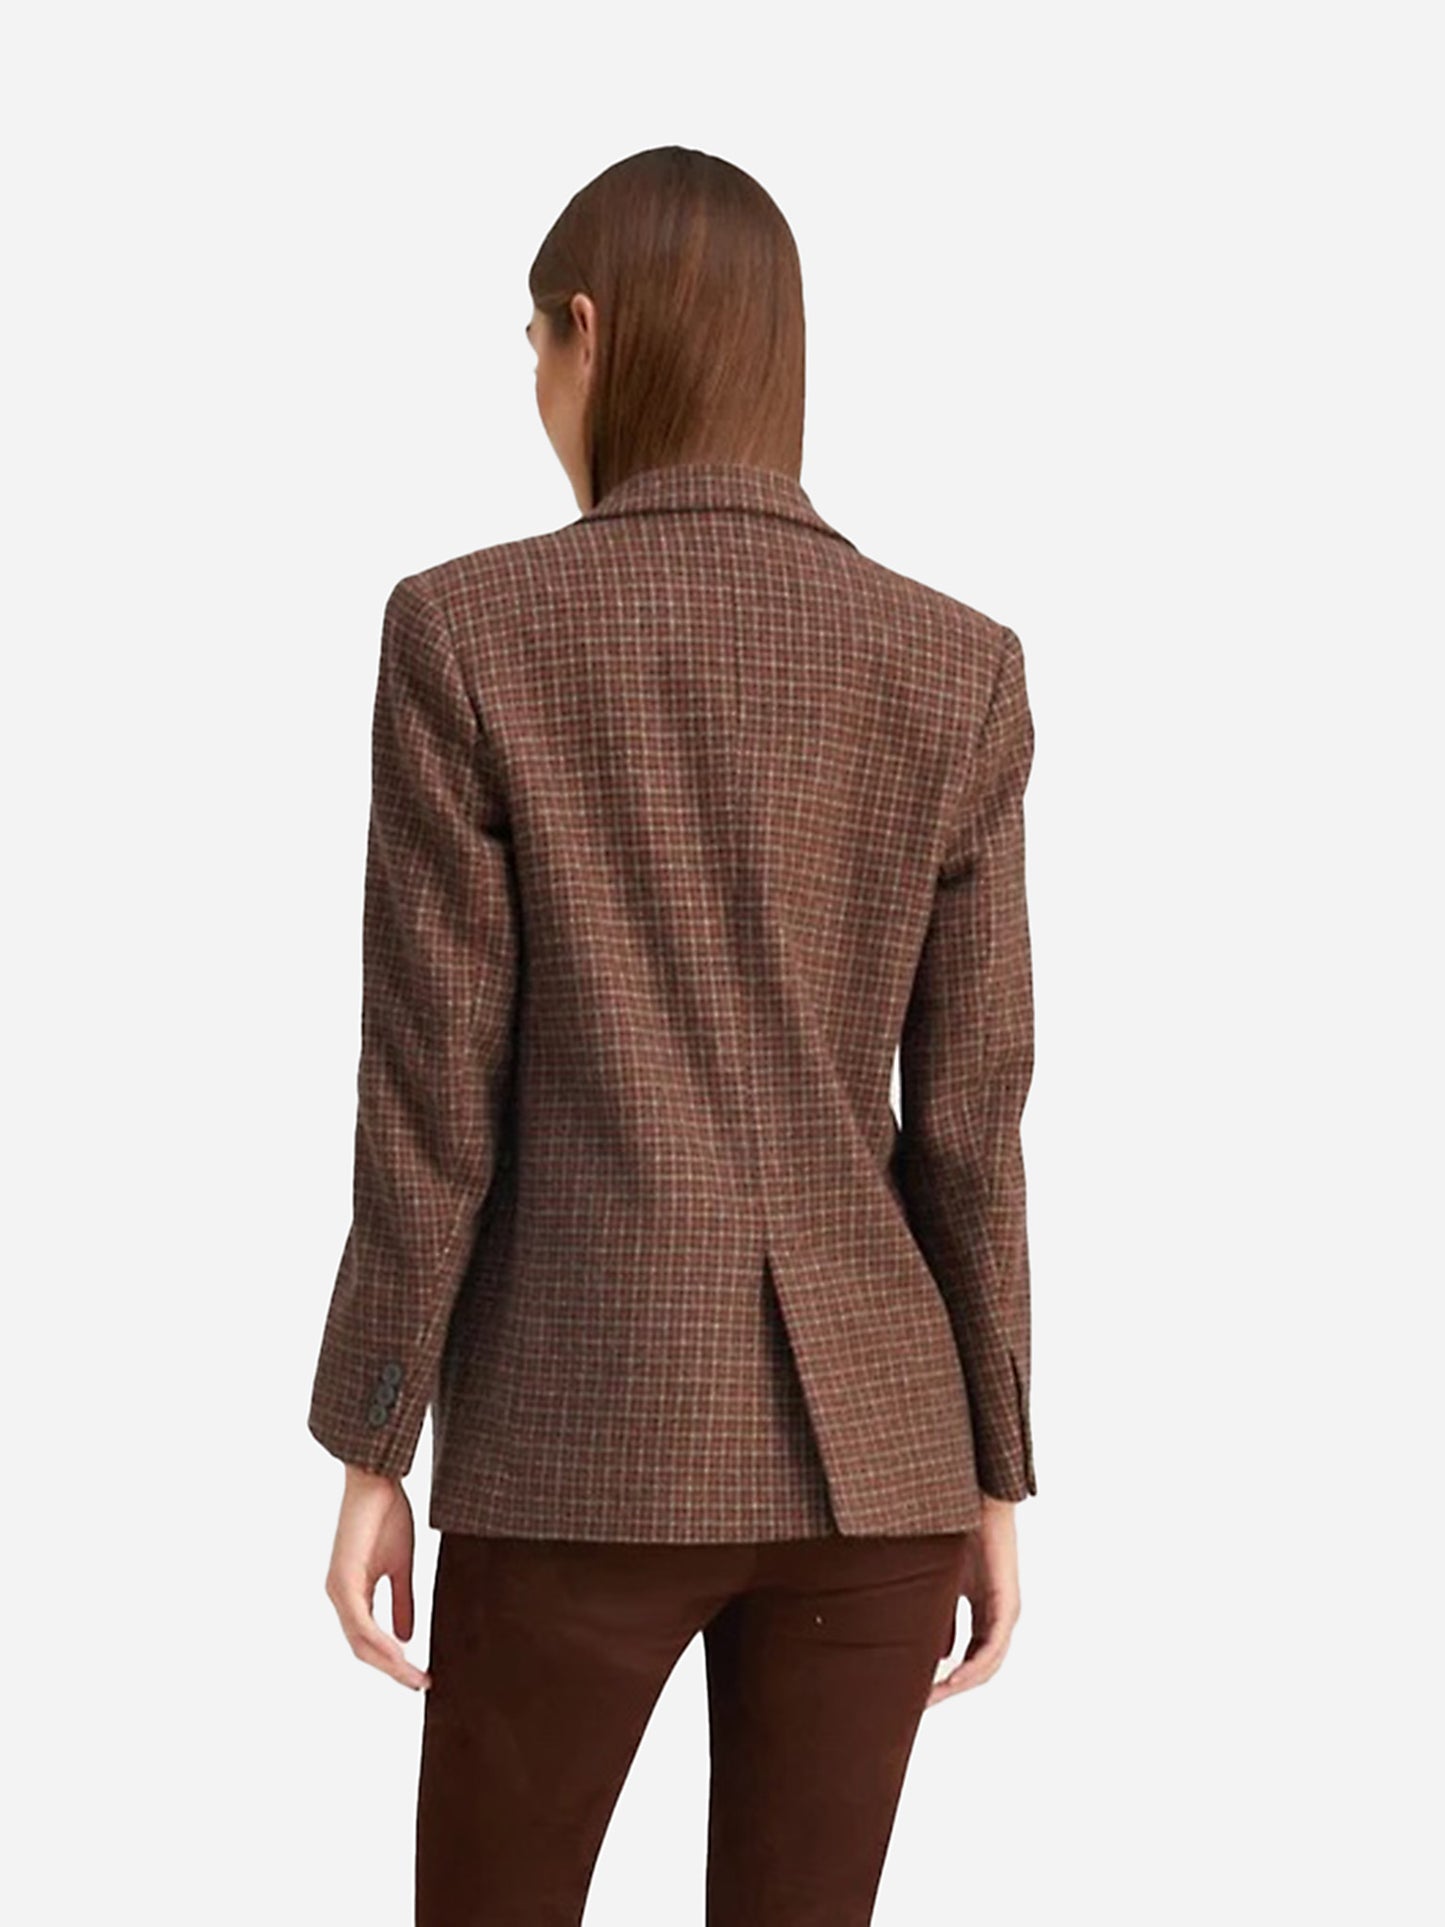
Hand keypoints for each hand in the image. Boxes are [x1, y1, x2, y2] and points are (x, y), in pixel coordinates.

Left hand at [323, 1464, 430, 1689]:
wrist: (377, 1480)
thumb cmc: (387, 1515)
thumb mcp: (400, 1567)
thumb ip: (401, 1602)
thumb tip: (407, 1638)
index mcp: (352, 1594)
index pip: (369, 1641)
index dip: (393, 1662)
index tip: (419, 1676)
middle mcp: (339, 1596)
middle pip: (363, 1649)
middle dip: (393, 1670)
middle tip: (422, 1684)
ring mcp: (338, 1589)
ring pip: (360, 1641)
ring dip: (389, 1663)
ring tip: (415, 1676)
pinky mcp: (343, 1579)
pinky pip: (360, 1622)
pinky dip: (380, 1641)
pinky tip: (400, 1653)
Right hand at [926, 1494, 1020, 1705]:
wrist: (976, 1499)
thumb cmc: (956, 1529)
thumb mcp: (942, 1580)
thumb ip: (937, 1610)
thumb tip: (918, 1643)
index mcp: (985, 1611)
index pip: (969, 1657)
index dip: (946, 1679)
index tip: (918, 1693)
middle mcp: (999, 1617)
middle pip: (980, 1668)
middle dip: (950, 1689)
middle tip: (921, 1704)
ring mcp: (1005, 1612)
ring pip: (988, 1664)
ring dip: (961, 1684)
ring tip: (932, 1696)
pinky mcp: (1006, 1604)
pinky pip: (992, 1647)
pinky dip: (974, 1666)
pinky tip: (953, 1676)